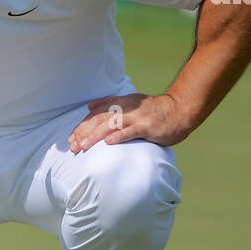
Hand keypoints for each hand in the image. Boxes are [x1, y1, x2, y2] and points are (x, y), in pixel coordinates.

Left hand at [68, 93, 192, 152]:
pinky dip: (119, 136)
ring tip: (83, 145)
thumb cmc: (153, 110)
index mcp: (120, 103)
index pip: (96, 115)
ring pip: (112, 125)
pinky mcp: (148, 126)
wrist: (179, 110)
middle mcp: (126, 108)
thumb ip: (109, 104)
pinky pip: (131, 131)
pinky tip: (108, 143)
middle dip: (84, 133)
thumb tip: (88, 106)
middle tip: (73, 146)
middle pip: (100, 120)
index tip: (71, 139)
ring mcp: (137, 117)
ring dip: (96, 135)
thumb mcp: (129, 103)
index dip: (82, 126)